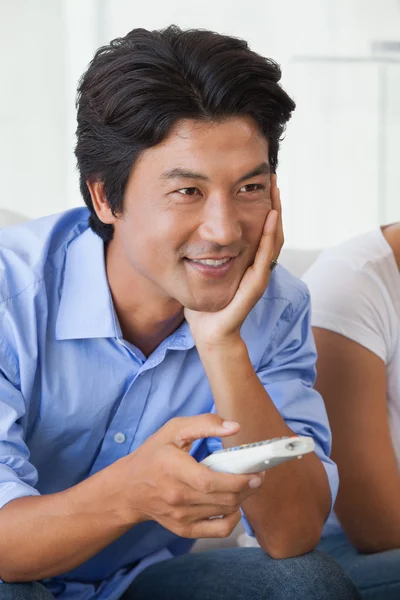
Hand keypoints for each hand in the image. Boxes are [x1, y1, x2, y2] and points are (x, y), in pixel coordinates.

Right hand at [117, 415, 262, 538]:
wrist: (128, 489)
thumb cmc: (153, 454)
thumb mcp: (174, 429)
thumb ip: (204, 424)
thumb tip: (235, 427)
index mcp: (174, 469)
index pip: (210, 481)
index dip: (238, 480)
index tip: (256, 471)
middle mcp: (177, 497)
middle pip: (223, 499)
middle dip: (248, 488)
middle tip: (258, 475)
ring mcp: (181, 517)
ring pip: (224, 512)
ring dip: (243, 499)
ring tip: (247, 485)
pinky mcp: (184, 529)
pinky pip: (218, 531)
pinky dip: (233, 519)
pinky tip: (234, 505)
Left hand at [185, 175, 283, 346]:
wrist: (208, 332)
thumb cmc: (203, 303)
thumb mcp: (199, 269)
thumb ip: (198, 251)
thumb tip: (183, 229)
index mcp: (246, 260)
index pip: (259, 227)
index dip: (261, 205)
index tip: (260, 181)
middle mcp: (256, 265)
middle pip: (271, 229)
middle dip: (274, 203)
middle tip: (273, 177)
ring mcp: (257, 275)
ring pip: (274, 240)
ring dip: (276, 214)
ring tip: (275, 191)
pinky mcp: (254, 286)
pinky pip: (265, 258)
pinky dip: (269, 237)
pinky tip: (271, 217)